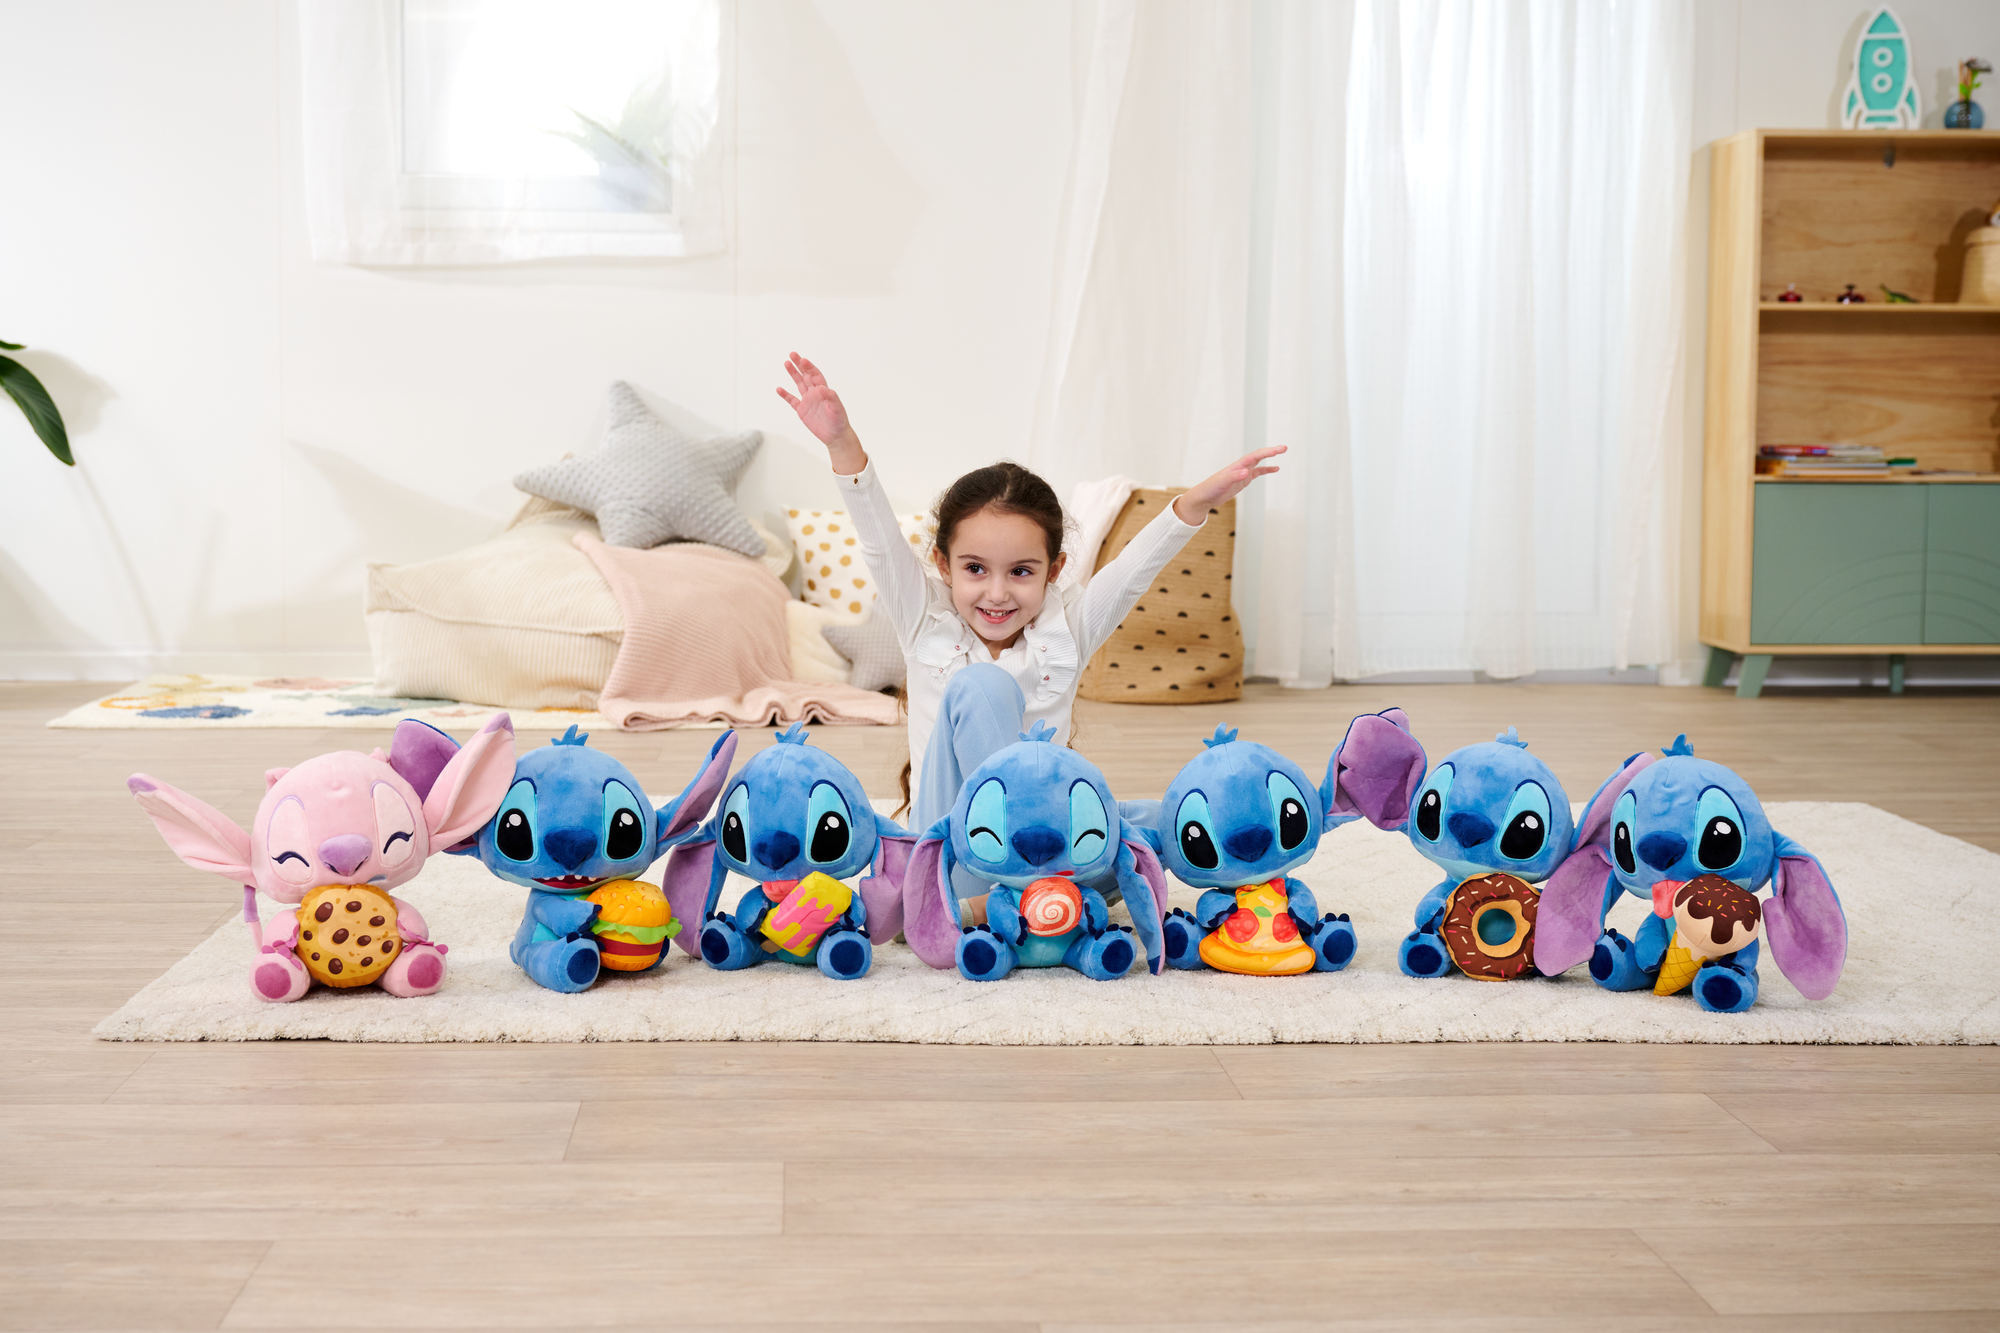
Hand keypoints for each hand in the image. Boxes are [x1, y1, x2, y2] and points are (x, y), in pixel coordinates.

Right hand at [776, 353, 865, 472]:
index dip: (809, 367)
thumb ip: (831, 398)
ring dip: (793, 374)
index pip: (815, 375)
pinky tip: (779, 388)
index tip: (803, 360)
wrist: (836, 436)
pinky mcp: (802, 410)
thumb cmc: (839, 422)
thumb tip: (822, 388)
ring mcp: (808, 401)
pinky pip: (792, 400)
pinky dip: (785, 395)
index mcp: (824, 391)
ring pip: (799, 384)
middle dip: (799, 365)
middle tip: (792, 354)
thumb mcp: (837, 409)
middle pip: (806, 375)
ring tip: (786, 363)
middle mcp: (815, 393)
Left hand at [1173, 446, 1284, 523]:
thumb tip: (1247, 471)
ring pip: (1259, 462)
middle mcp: (1241, 467)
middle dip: (1271, 451)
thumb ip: (1234, 476)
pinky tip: (1275, 469)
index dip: (1267, 452)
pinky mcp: (1243, 480)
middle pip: (1258, 456)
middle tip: (1284, 448)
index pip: (1255, 456)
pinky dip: (1266, 469)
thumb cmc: (1211, 488)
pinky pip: (1258, 472)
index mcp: (1237, 466)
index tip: (1279, 450)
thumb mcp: (1222, 483)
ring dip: (1270, 457)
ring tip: (1282, 452)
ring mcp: (1242, 473)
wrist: (1204, 496)